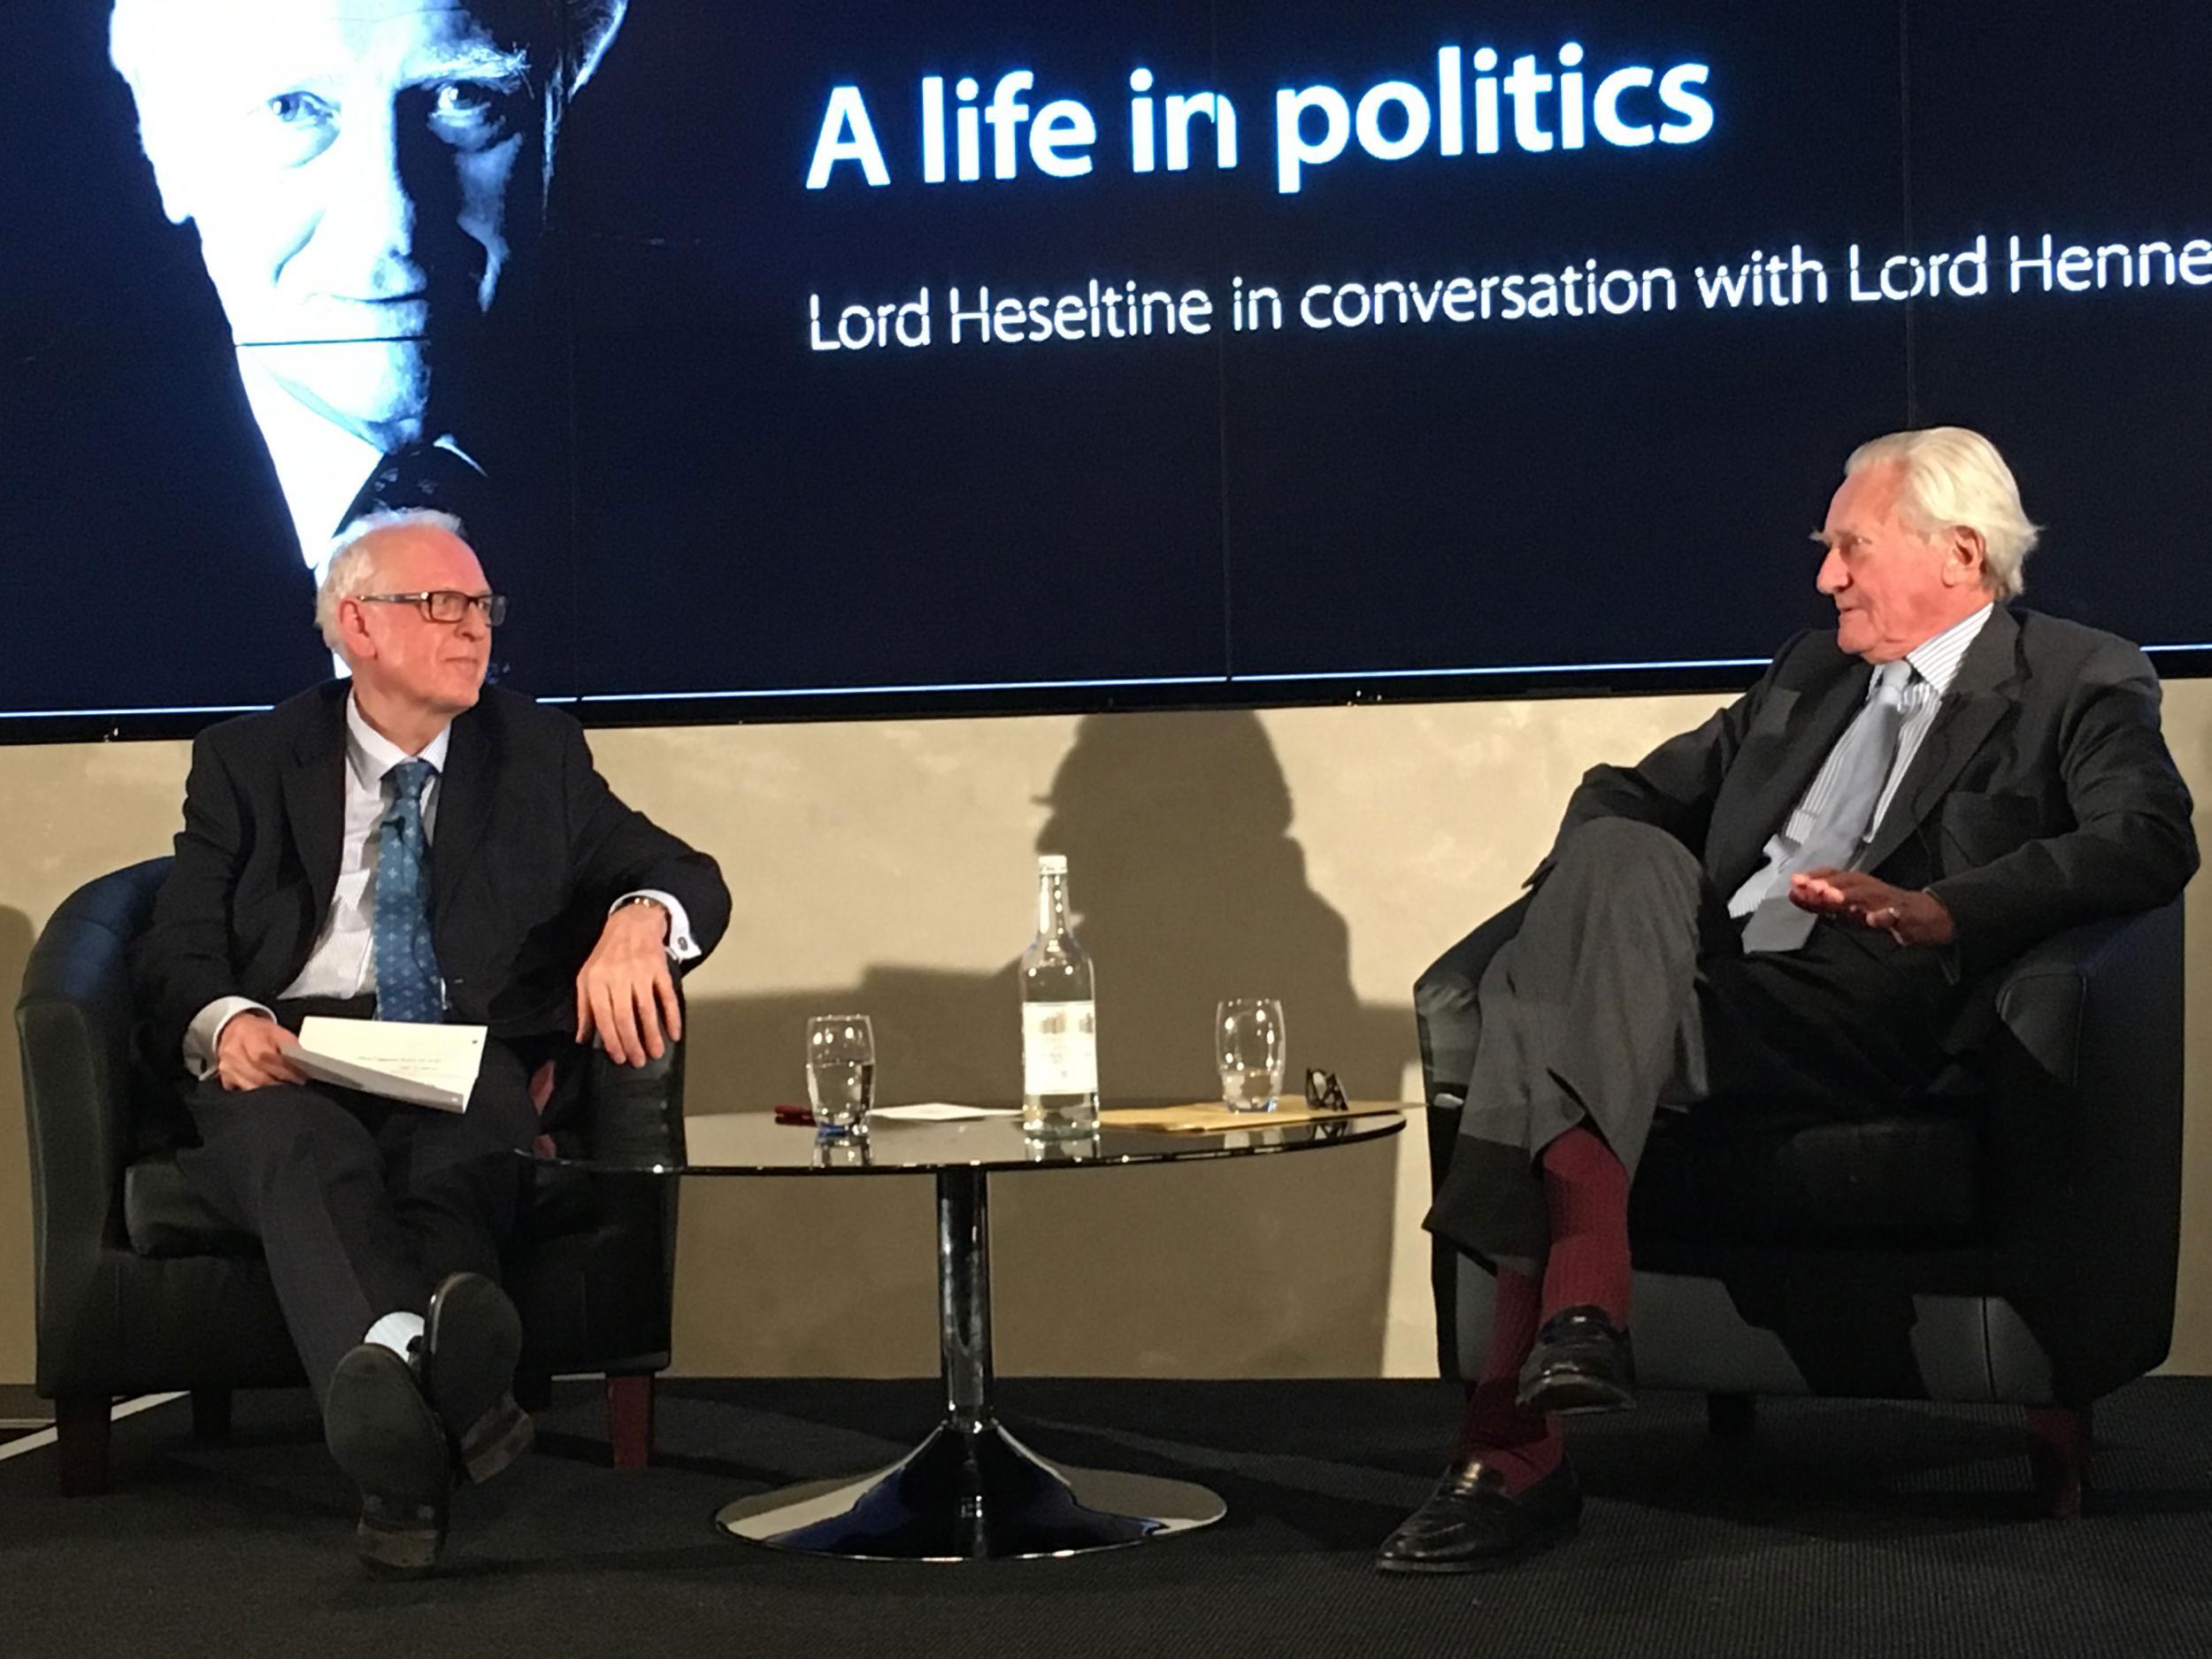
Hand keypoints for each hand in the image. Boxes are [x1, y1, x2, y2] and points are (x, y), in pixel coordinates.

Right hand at [216, 1012, 305, 1091]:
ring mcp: (227, 1068)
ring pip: (252, 1088)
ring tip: (285, 1090)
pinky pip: (243, 1092)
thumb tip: (305, 1061)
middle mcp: (234, 1053)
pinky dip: (258, 1095)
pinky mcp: (225, 1080)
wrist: (233, 1031)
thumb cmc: (258, 1032)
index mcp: (248, 1036)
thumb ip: (290, 1045)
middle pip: (259, 1077)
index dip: (284, 1070)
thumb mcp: (277, 1031)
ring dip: (271, 1093)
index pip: (265, 1057)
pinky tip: (269, 1093)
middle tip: (296, 1086)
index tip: (300, 1077)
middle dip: (281, 1084)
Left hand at [576, 901, 682, 1066]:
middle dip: (632, 1043)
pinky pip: (667, 997)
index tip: (619, 1058)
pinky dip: (672, 1016)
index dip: (612, 1041)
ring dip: (652, 1034)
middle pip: (625, 1018)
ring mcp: (641, 973)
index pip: (604, 1018)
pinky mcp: (660, 969)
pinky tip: (674, 1033)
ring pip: (647, 1010)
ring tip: (656, 1053)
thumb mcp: (586, 978)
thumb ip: (583, 1008)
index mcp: (597, 982)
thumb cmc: (606, 955)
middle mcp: (618, 978)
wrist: (631, 923)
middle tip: (639, 1061)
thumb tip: (582, 1038)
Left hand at [1788, 870, 1956, 946]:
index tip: (1795, 881)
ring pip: (1868, 894)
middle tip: (1811, 887)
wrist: (1924, 917)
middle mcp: (1869, 889)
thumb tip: (1794, 895)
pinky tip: (1873, 919)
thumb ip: (1820, 904)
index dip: (1814, 877)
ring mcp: (1886, 900)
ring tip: (1833, 898)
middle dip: (1828, 883)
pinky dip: (1883, 916)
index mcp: (1855, 886)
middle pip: (1848, 881)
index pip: (1833, 875)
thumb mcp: (1848, 909)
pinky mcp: (1904, 915)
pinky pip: (1894, 915)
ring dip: (1849, 895)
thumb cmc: (1881, 910)